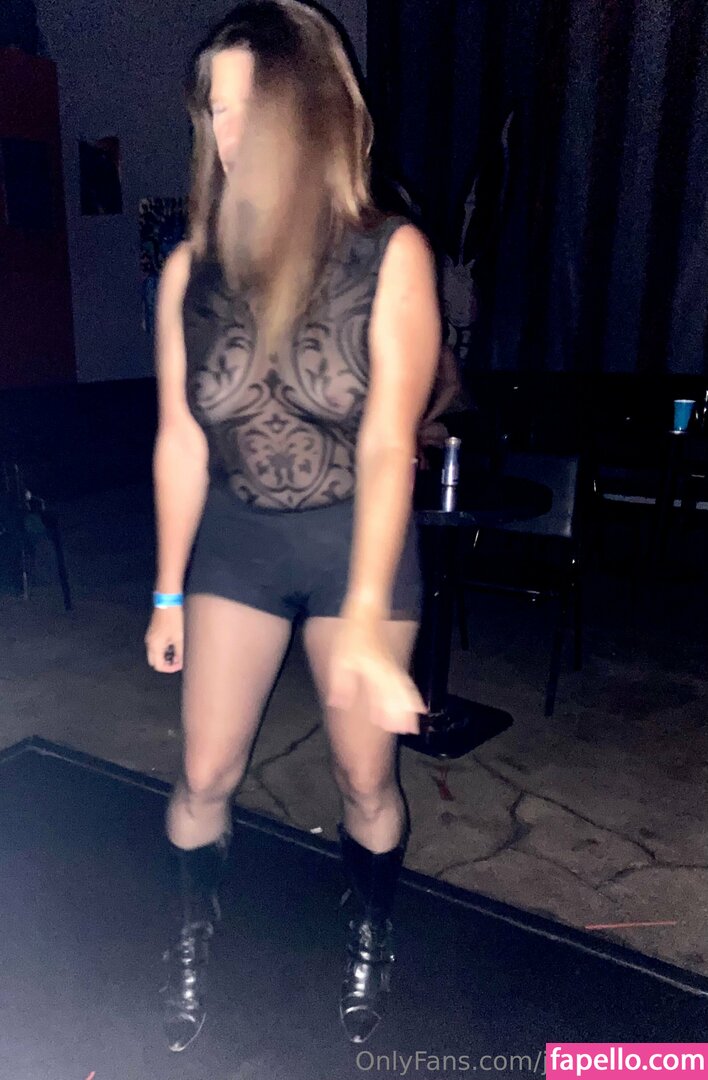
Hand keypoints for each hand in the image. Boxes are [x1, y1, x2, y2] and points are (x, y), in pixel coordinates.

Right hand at [145, 607, 183, 672]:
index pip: (159, 666)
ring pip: (156, 653)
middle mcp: (150, 642)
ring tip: (178, 651)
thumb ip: (180, 652)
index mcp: (154, 646)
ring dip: (166, 656)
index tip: (179, 665)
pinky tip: (174, 644)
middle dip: (166, 663)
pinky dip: (164, 648)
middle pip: (155, 661)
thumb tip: (181, 662)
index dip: (170, 668)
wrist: (168, 602)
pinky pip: (156, 645)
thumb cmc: (172, 617)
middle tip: (178, 660)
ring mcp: (150, 637)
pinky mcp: (153, 632)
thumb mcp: (179, 637)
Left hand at [326, 617, 426, 733]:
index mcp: (370, 670)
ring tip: (414, 725)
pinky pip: (407, 684)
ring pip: (404, 691)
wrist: (368, 613)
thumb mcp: (340, 659)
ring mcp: (392, 668)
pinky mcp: (395, 666)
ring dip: (410, 709)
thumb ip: (341, 683)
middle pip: (396, 695)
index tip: (388, 727)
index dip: (383, 710)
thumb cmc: (352, 636)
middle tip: (407, 731)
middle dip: (402, 714)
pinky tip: (418, 707)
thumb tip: (338, 703)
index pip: (378, 693)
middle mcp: (384, 671)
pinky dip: (413, 697)